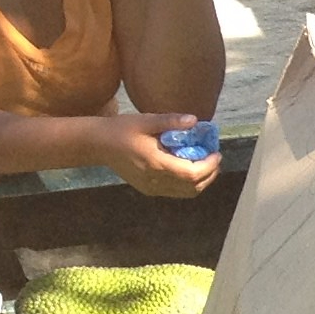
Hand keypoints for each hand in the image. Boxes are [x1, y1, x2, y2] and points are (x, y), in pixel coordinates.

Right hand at [92, 113, 222, 197]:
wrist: (98, 145)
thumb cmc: (121, 129)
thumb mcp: (146, 121)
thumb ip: (171, 121)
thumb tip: (195, 120)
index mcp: (156, 164)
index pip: (192, 174)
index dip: (209, 166)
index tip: (216, 153)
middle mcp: (155, 180)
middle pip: (193, 187)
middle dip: (209, 174)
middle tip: (214, 158)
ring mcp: (152, 188)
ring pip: (186, 193)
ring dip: (201, 181)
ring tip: (206, 164)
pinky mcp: (149, 190)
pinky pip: (176, 192)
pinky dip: (189, 184)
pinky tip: (190, 168)